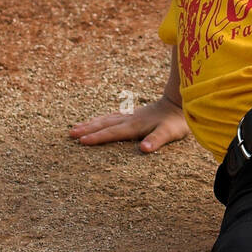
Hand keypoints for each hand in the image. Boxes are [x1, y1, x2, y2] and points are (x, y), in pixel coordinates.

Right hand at [69, 96, 188, 152]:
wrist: (180, 102)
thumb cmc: (176, 121)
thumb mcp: (170, 132)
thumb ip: (157, 140)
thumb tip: (144, 149)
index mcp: (135, 126)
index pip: (112, 133)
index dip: (97, 137)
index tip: (81, 141)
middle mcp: (129, 119)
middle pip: (104, 124)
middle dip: (87, 129)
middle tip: (70, 133)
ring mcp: (131, 115)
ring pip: (106, 119)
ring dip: (91, 123)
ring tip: (76, 127)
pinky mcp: (134, 114)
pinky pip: (112, 117)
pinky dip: (101, 119)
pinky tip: (98, 121)